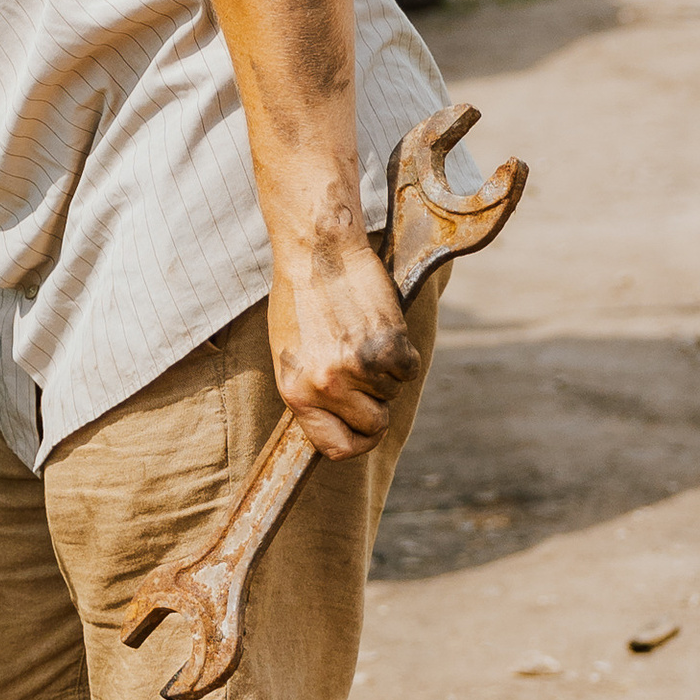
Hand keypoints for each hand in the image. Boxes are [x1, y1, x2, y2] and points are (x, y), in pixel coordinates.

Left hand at [268, 236, 415, 461]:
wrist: (316, 252)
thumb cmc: (299, 299)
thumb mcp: (291, 355)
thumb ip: (312, 392)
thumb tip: (339, 423)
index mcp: (295, 392)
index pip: (336, 447)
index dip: (356, 441)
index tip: (364, 430)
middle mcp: (326, 386)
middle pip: (373, 424)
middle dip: (376, 403)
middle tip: (365, 371)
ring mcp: (358, 369)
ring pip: (392, 393)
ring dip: (386, 371)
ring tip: (361, 336)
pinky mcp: (388, 348)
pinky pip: (409, 370)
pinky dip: (403, 352)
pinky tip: (380, 327)